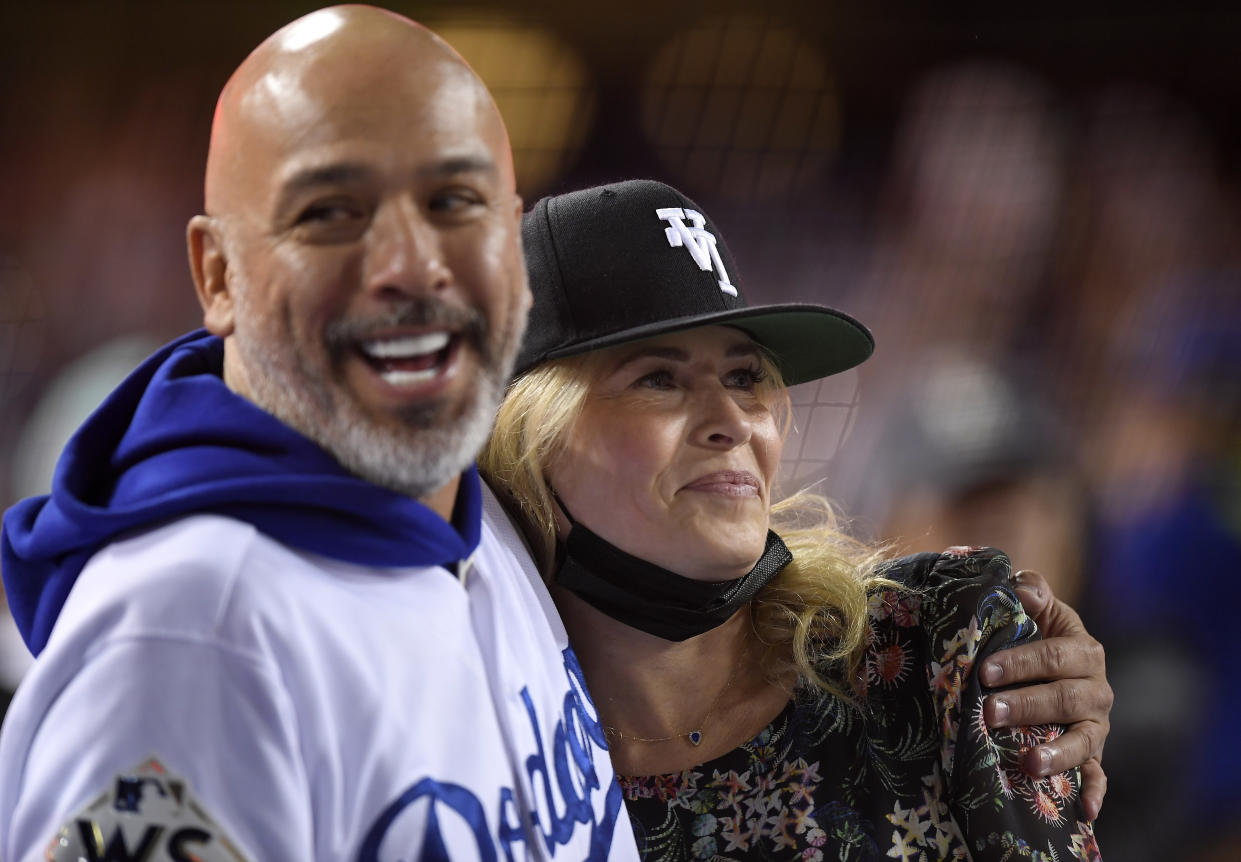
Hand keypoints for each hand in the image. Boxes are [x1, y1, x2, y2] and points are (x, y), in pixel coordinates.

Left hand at [981, 569, 1110, 820]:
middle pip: (1065, 699)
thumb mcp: (1035, 608)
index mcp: (1083, 650)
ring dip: (1057, 753)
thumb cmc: (1033, 634)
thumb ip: (1030, 590)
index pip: (1054, 655)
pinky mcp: (1092, 756)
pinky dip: (1093, 794)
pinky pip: (1098, 777)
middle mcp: (1096, 690)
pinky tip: (1084, 813)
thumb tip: (1024, 589)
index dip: (1021, 662)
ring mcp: (1096, 727)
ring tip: (1027, 762)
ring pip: (1084, 741)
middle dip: (1028, 706)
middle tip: (989, 712)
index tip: (986, 671)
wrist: (1049, 666)